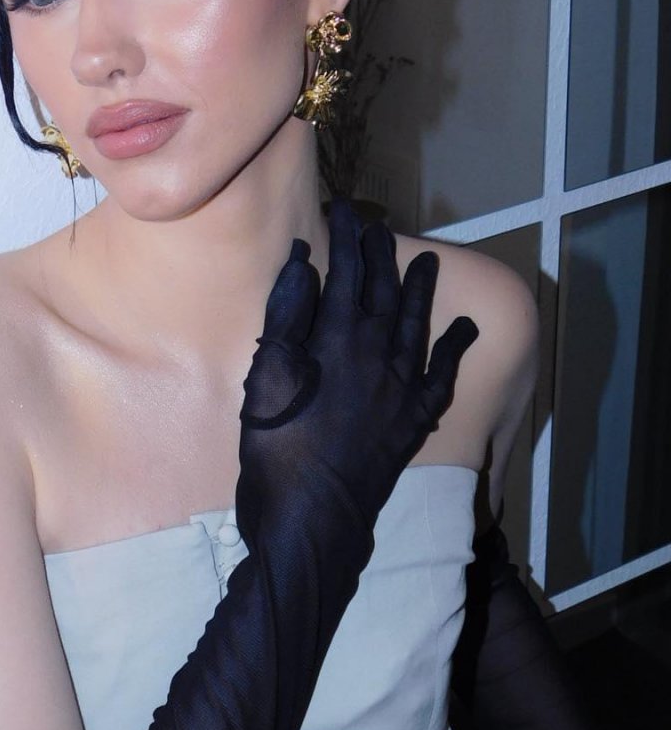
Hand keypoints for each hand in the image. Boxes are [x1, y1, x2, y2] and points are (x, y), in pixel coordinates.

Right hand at [235, 198, 478, 569]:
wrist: (311, 519)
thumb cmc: (275, 448)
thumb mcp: (266, 377)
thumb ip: (287, 317)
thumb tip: (304, 262)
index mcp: (338, 340)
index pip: (347, 273)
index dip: (346, 238)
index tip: (345, 210)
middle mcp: (379, 355)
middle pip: (385, 291)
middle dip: (381, 254)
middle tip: (376, 226)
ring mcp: (402, 388)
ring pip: (418, 325)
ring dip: (421, 289)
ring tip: (425, 260)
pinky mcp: (414, 420)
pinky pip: (441, 377)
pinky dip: (454, 350)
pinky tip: (463, 330)